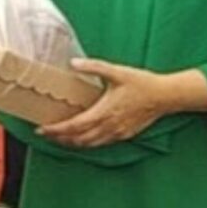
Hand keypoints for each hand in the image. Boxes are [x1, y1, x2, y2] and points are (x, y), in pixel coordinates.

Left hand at [37, 58, 199, 147]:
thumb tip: (72, 63)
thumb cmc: (141, 83)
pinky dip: (88, 142)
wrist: (164, 97)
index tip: (41, 129)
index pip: (74, 126)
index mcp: (104, 112)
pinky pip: (102, 143)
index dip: (57, 130)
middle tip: (45, 134)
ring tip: (59, 138)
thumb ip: (93, 67)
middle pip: (79, 139)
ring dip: (73, 143)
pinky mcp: (125, 135)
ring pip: (90, 144)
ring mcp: (118, 133)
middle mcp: (109, 126)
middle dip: (60, 139)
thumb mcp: (116, 71)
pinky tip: (83, 137)